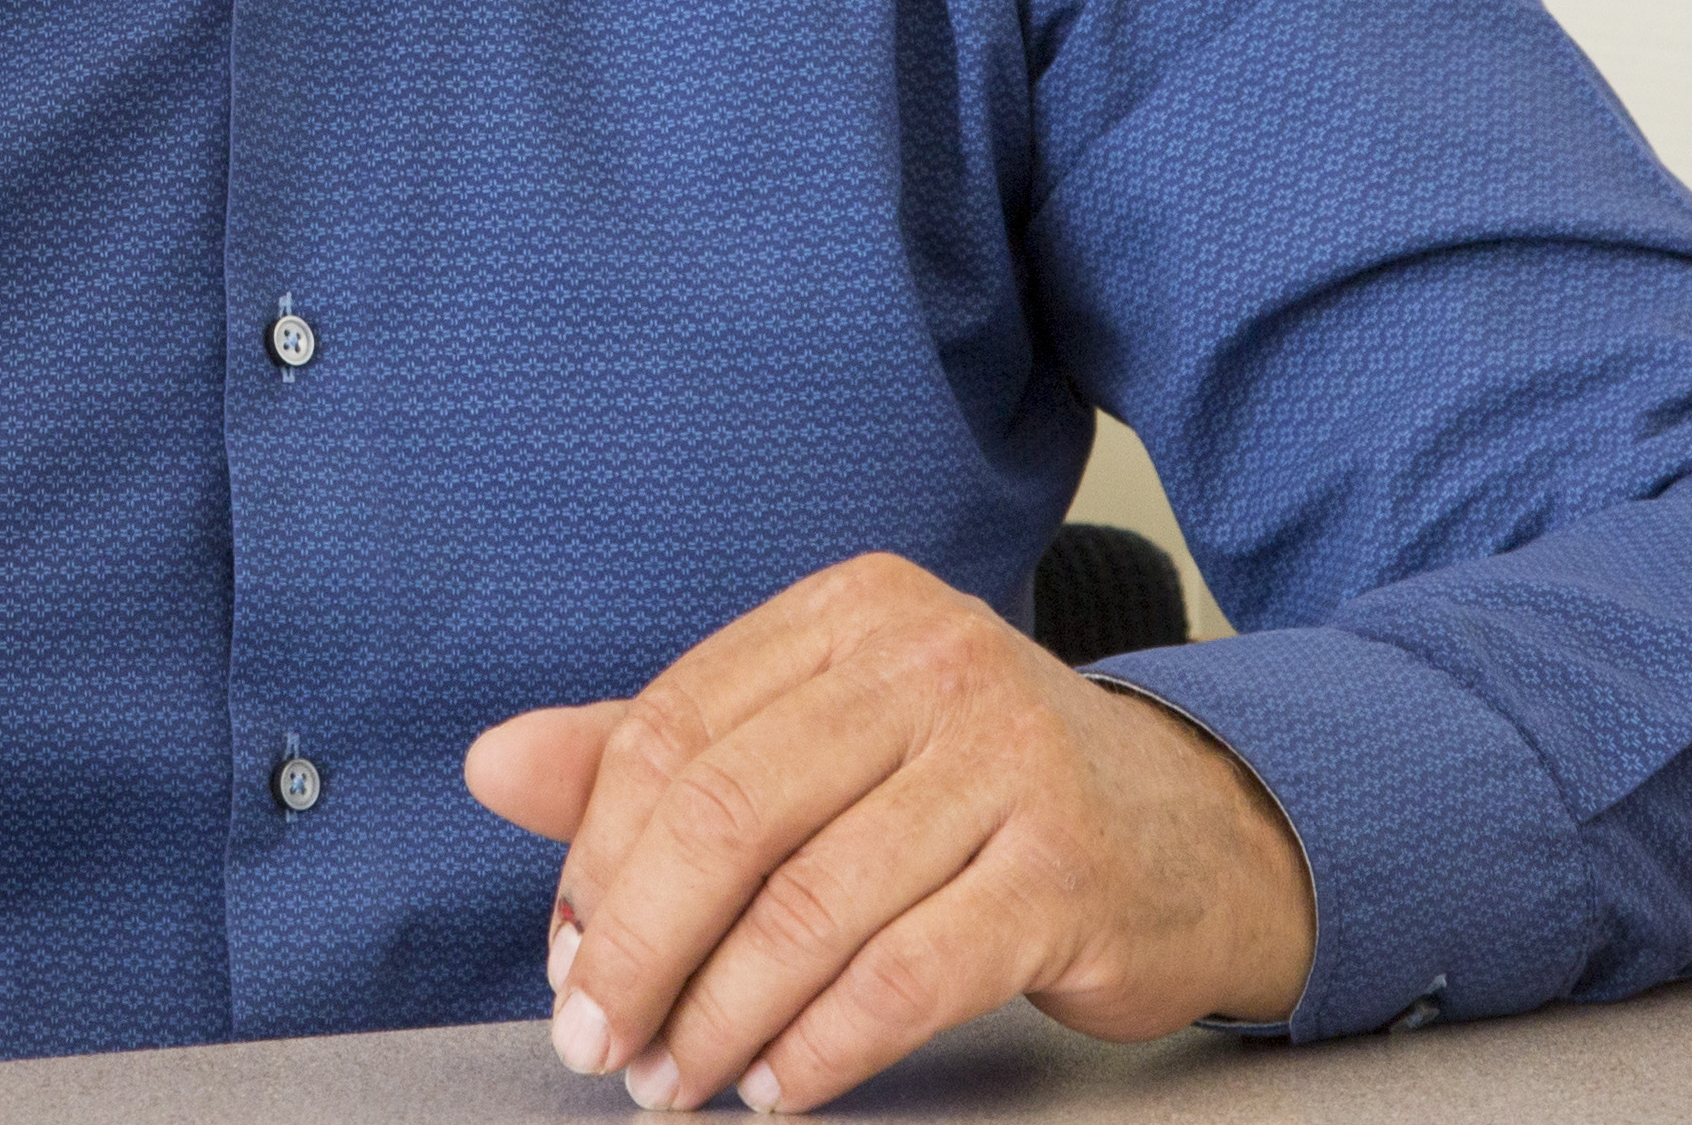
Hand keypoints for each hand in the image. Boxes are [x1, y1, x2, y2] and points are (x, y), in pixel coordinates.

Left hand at [465, 552, 1314, 1114]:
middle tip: (598, 1039)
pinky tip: (777, 1087)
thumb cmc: (981, 790)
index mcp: (852, 614)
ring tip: (677, 1080)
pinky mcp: (1064, 873)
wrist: (1197, 833)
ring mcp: (1009, 762)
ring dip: (717, 1017)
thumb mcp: (823, 741)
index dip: (595, 857)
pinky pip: (902, 977)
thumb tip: (494, 764)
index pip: (672, 728)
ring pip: (805, 907)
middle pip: (725, 815)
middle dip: (637, 947)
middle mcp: (931, 662)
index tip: (566, 953)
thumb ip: (661, 752)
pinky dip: (818, 1049)